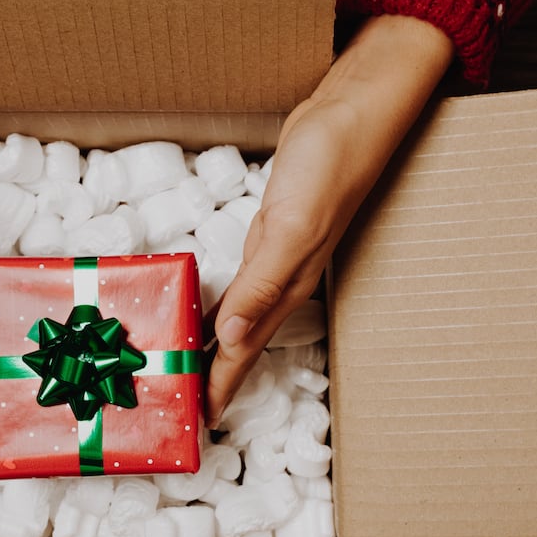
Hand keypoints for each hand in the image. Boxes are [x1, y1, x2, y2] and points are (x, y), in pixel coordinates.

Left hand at [206, 16, 452, 423]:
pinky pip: (239, 282)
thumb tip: (230, 337)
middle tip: (183, 408)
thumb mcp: (292, 226)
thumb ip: (263, 284)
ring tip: (189, 371)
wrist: (354, 112)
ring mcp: (276, 256)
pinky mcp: (270, 231)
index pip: (244, 351)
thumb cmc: (330, 163)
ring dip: (215, 346)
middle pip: (240, 343)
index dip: (220, 387)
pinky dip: (219, 303)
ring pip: (239, 316)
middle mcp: (280, 279)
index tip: (196, 425)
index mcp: (285, 284)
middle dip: (214, 378)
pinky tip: (206, 309)